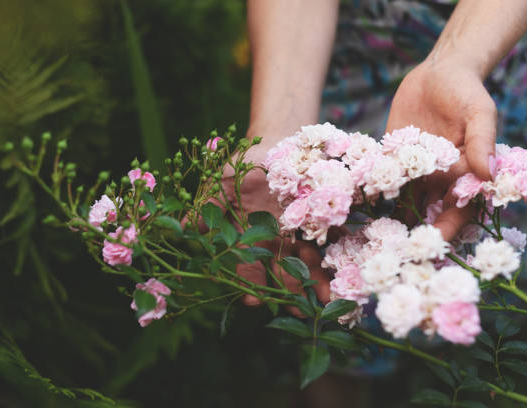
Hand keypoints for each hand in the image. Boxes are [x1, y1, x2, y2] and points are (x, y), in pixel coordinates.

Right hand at [219, 136, 330, 311]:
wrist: (276, 138)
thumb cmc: (244, 163)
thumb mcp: (222, 182)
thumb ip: (208, 207)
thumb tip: (181, 227)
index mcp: (249, 236)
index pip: (248, 266)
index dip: (250, 283)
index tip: (253, 300)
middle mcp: (274, 239)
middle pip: (281, 271)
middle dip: (289, 293)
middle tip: (299, 312)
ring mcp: (298, 231)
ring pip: (307, 261)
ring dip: (317, 281)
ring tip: (328, 300)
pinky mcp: (320, 218)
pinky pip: (330, 238)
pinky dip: (337, 254)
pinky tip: (345, 271)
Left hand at [386, 59, 496, 239]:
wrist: (437, 71)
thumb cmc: (466, 90)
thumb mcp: (479, 111)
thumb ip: (482, 140)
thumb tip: (488, 174)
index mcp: (464, 174)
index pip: (458, 209)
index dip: (448, 227)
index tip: (434, 243)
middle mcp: (439, 178)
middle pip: (429, 213)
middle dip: (415, 232)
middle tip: (397, 252)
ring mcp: (414, 171)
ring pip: (404, 202)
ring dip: (391, 219)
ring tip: (373, 240)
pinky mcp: (392, 158)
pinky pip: (383, 179)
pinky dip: (372, 192)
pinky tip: (356, 206)